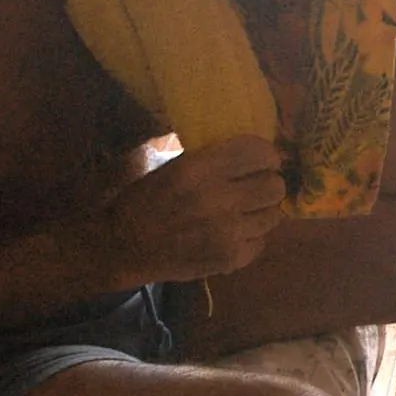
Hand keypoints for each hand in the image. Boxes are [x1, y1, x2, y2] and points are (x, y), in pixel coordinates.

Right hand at [98, 135, 286, 284]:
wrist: (120, 247)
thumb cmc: (140, 200)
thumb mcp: (164, 163)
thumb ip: (202, 152)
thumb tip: (236, 136)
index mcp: (198, 169)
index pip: (259, 152)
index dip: (266, 155)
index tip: (261, 160)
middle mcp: (218, 199)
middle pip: (276, 186)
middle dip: (268, 184)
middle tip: (255, 187)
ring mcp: (227, 233)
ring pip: (273, 216)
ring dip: (261, 212)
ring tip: (243, 212)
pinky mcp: (230, 259)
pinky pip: (261, 242)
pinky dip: (251, 238)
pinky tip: (233, 234)